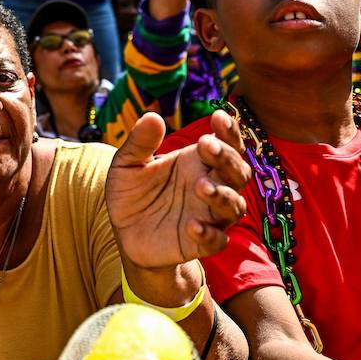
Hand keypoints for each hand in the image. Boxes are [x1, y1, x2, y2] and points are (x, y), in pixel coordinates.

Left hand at [107, 111, 249, 269]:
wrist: (123, 231)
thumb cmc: (132, 192)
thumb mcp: (127, 164)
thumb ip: (140, 142)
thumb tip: (152, 116)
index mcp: (198, 163)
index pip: (225, 145)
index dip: (228, 131)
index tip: (218, 116)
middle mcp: (212, 186)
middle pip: (237, 171)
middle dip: (226, 157)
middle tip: (206, 145)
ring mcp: (209, 215)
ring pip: (234, 205)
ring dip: (222, 195)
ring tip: (201, 185)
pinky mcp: (201, 242)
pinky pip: (217, 240)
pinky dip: (209, 234)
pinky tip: (192, 226)